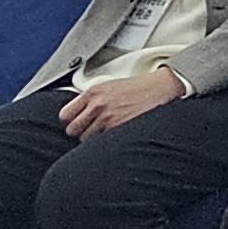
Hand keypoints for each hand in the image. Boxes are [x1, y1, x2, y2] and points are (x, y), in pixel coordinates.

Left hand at [60, 66, 188, 137]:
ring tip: (107, 131)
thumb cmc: (140, 87)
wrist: (162, 87)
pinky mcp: (118, 128)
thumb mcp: (111, 86)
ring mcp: (107, 117)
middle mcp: (97, 104)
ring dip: (94, 138)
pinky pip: (101, 142)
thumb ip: (93, 98)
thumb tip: (79, 113)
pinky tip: (114, 134)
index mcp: (93, 92)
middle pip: (72, 130)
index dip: (70, 121)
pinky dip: (106, 141)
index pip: (64, 115)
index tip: (76, 122)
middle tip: (91, 129)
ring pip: (85, 139)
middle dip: (81, 131)